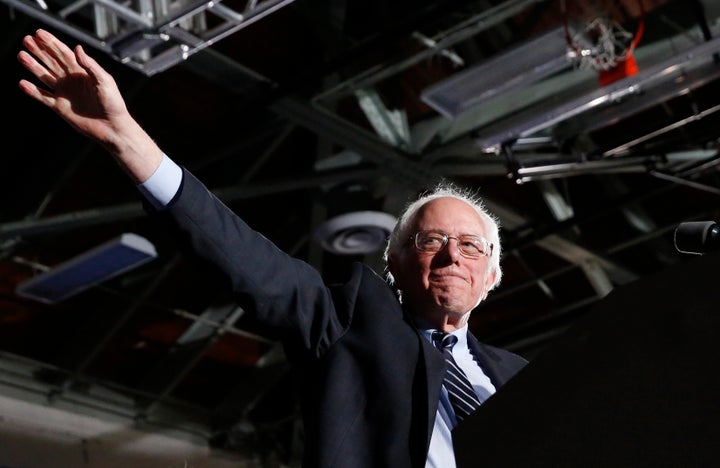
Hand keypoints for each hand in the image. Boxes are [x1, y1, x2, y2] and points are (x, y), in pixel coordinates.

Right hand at [17, 29, 162, 181]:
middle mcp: (72, 81)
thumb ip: (90, 65)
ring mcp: (65, 94)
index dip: (52, 43)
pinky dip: (33, 91)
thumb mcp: (105, 81)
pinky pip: (43, 97)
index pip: (64, 54)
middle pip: (52, 62)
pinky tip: (22, 83)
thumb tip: (77, 48)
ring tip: (21, 55)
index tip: (39, 33)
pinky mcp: (60, 107)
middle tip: (27, 39)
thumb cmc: (114, 104)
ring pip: (45, 76)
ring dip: (33, 66)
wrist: (112, 127)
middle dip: (39, 51)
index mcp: (83, 73)